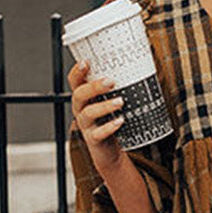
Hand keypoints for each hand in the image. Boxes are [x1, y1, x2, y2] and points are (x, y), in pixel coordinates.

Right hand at [69, 59, 124, 176]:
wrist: (109, 151)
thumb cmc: (110, 121)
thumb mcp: (109, 102)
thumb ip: (116, 88)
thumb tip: (137, 67)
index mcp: (83, 97)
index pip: (74, 81)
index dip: (77, 72)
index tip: (86, 62)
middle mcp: (81, 109)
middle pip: (79, 94)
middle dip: (93, 87)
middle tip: (110, 81)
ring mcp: (86, 125)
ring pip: (88, 113)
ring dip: (104, 106)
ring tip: (120, 101)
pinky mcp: (94, 140)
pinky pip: (98, 133)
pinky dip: (109, 127)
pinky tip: (120, 121)